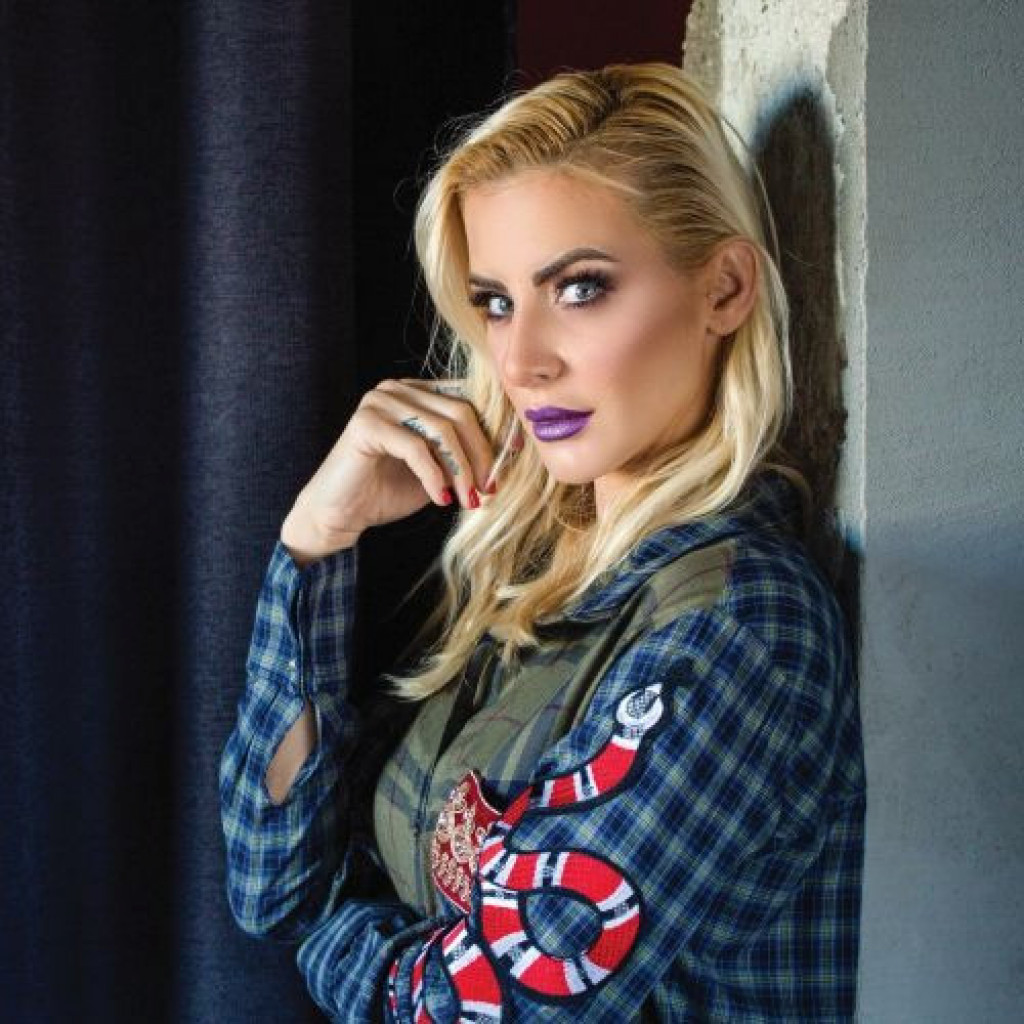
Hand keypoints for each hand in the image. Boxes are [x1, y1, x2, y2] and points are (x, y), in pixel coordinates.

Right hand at [281, 379, 494, 560]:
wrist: (340, 514)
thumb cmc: (388, 491)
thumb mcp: (440, 469)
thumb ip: (466, 453)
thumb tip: (510, 451)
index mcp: (417, 391)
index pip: (468, 397)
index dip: (494, 426)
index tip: (513, 455)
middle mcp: (398, 388)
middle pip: (460, 411)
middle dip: (481, 454)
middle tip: (489, 488)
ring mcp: (379, 402)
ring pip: (441, 430)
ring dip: (462, 470)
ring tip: (469, 500)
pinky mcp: (366, 424)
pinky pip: (416, 448)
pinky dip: (434, 476)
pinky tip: (441, 499)